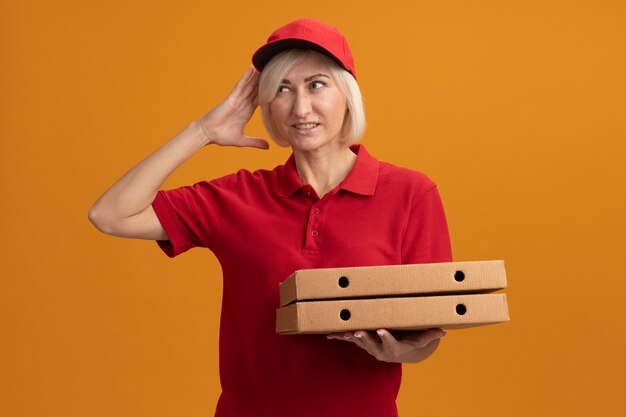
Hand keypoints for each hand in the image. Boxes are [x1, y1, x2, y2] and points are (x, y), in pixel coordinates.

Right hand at [196, 66, 268, 148]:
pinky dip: (245, 77)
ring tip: (266, 66)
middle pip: (257, 90)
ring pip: (250, 86)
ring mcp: (237, 100)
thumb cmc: (221, 136)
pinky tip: (251, 68)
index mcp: (247, 112)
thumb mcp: (242, 140)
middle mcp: (243, 104)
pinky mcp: (231, 98)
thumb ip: (255, 142)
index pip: (261, 100)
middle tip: (276, 72)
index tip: (279, 87)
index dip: (269, 93)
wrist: (208, 134)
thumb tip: (268, 147)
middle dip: (265, 82)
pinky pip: (240, 85)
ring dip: (258, 77)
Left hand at [327, 328, 445, 362]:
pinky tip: (329, 334)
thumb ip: (428, 336)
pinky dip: (339, 336)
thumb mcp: (419, 340)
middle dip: (364, 338)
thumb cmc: (409, 342)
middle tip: (358, 332)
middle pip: (371, 343)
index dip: (386, 337)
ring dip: (351, 337)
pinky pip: (349, 340)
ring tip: (344, 332)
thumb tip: (443, 332)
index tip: (382, 330)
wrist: (396, 352)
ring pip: (359, 342)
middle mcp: (380, 349)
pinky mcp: (361, 343)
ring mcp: (369, 346)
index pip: (391, 342)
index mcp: (394, 347)